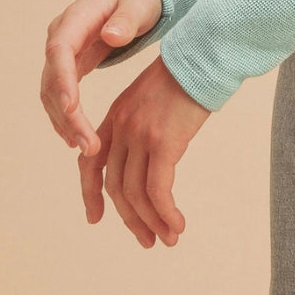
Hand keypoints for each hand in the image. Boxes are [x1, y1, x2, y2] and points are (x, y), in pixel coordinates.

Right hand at [41, 0, 163, 155]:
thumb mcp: (140, 3)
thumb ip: (127, 18)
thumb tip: (111, 36)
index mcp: (76, 17)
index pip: (59, 50)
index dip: (62, 80)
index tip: (72, 108)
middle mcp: (61, 35)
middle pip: (52, 79)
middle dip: (66, 114)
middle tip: (87, 144)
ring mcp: (61, 52)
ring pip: (51, 93)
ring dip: (65, 122)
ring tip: (87, 148)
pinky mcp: (68, 65)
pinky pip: (59, 95)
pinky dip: (66, 118)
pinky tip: (77, 139)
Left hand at [79, 56, 211, 246]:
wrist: (204, 55)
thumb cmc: (187, 76)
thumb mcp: (153, 98)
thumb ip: (142, 124)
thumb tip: (152, 156)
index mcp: (115, 116)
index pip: (90, 164)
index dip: (90, 194)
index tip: (95, 218)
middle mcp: (122, 127)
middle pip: (115, 186)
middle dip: (130, 218)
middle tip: (147, 240)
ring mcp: (141, 135)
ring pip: (136, 194)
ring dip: (151, 222)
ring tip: (168, 238)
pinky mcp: (164, 142)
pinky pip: (158, 190)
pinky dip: (166, 213)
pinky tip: (177, 224)